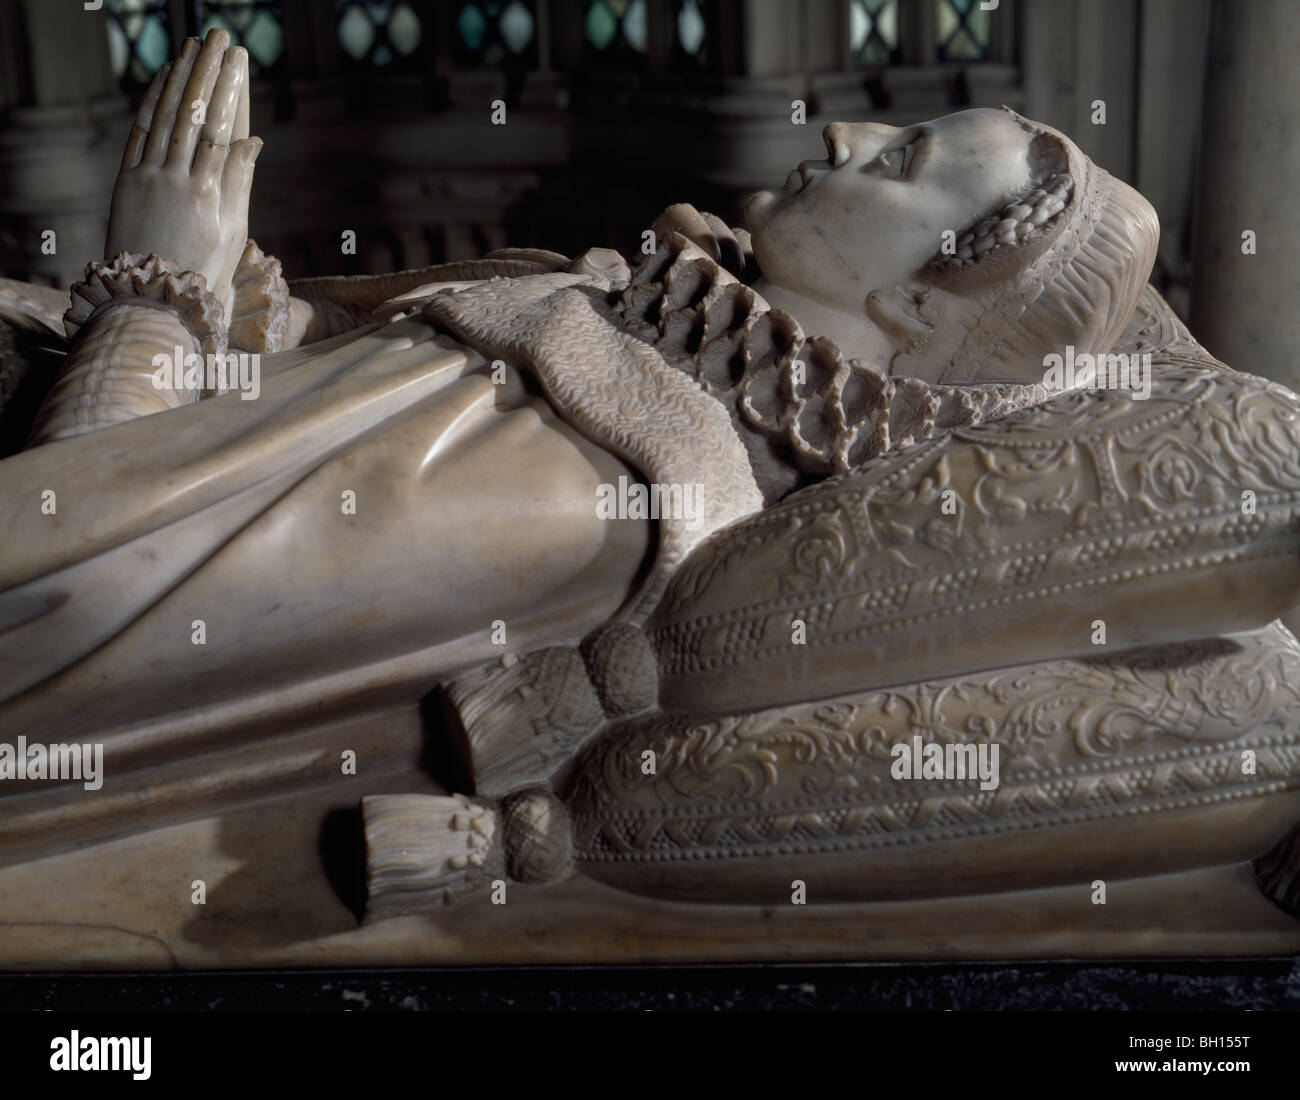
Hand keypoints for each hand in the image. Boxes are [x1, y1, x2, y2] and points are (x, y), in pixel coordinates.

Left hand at [105, 29, 258, 320]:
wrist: (156, 296)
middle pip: (194, 115)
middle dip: (208, 72)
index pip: (222, 129)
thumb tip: (251, 140)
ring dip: (181, 77)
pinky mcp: (128, 181)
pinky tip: (164, 78)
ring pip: (166, 117)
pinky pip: (141, 132)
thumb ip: (238, 181)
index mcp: (208, 194)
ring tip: (194, 46)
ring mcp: (149, 178)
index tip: (240, 61)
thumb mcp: (232, 231)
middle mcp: (177, 180)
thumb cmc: (204, 269)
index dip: (231, 92)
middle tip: (221, 38)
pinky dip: (152, 102)